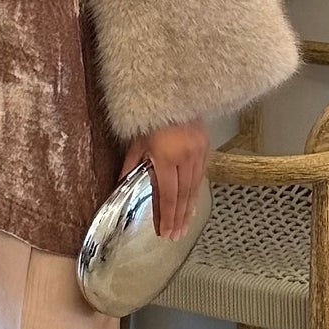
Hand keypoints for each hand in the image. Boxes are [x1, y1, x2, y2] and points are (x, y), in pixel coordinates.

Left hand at [122, 120, 209, 240]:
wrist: (172, 93)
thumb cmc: (150, 117)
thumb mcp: (136, 142)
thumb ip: (131, 167)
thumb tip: (121, 188)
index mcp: (166, 156)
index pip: (168, 194)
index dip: (167, 216)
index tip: (165, 231)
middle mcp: (186, 156)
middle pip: (183, 195)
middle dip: (179, 218)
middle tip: (176, 235)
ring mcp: (199, 152)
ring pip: (195, 188)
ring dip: (189, 209)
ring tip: (184, 226)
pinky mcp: (207, 147)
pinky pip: (201, 175)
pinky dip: (196, 193)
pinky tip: (193, 205)